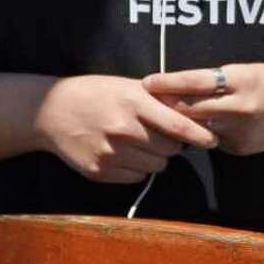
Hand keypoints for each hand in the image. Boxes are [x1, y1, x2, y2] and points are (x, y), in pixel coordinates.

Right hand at [33, 75, 216, 182]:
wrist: (51, 112)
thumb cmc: (94, 94)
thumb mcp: (126, 86)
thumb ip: (157, 100)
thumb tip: (194, 113)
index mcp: (133, 102)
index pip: (177, 125)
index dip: (200, 135)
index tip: (212, 140)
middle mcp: (123, 129)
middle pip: (170, 149)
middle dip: (173, 144)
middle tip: (162, 135)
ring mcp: (111, 153)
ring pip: (156, 165)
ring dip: (156, 157)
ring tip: (139, 142)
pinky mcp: (100, 171)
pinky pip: (137, 176)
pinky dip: (138, 167)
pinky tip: (123, 152)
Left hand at [145, 62, 263, 154]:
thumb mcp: (244, 72)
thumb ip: (214, 81)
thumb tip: (176, 87)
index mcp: (241, 81)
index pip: (196, 82)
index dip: (168, 83)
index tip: (146, 82)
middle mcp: (239, 108)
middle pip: (192, 110)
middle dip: (166, 107)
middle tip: (142, 102)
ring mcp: (239, 132)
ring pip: (197, 128)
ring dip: (177, 122)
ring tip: (156, 116)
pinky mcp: (239, 149)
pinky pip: (211, 139)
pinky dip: (199, 133)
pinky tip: (189, 129)